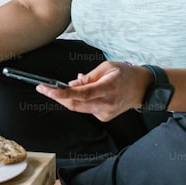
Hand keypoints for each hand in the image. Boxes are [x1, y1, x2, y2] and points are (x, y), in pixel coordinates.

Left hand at [35, 61, 151, 121]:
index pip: (82, 93)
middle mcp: (107, 102)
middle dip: (57, 96)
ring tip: (55, 89)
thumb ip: (88, 76)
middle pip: (76, 103)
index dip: (63, 93)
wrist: (143, 89)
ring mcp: (106, 112)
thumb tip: (72, 83)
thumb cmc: (125, 74)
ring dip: (66, 99)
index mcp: (108, 87)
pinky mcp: (104, 117)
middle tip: (43, 88)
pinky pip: (86, 109)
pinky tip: (80, 93)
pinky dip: (79, 101)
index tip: (48, 90)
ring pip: (79, 108)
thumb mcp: (107, 67)